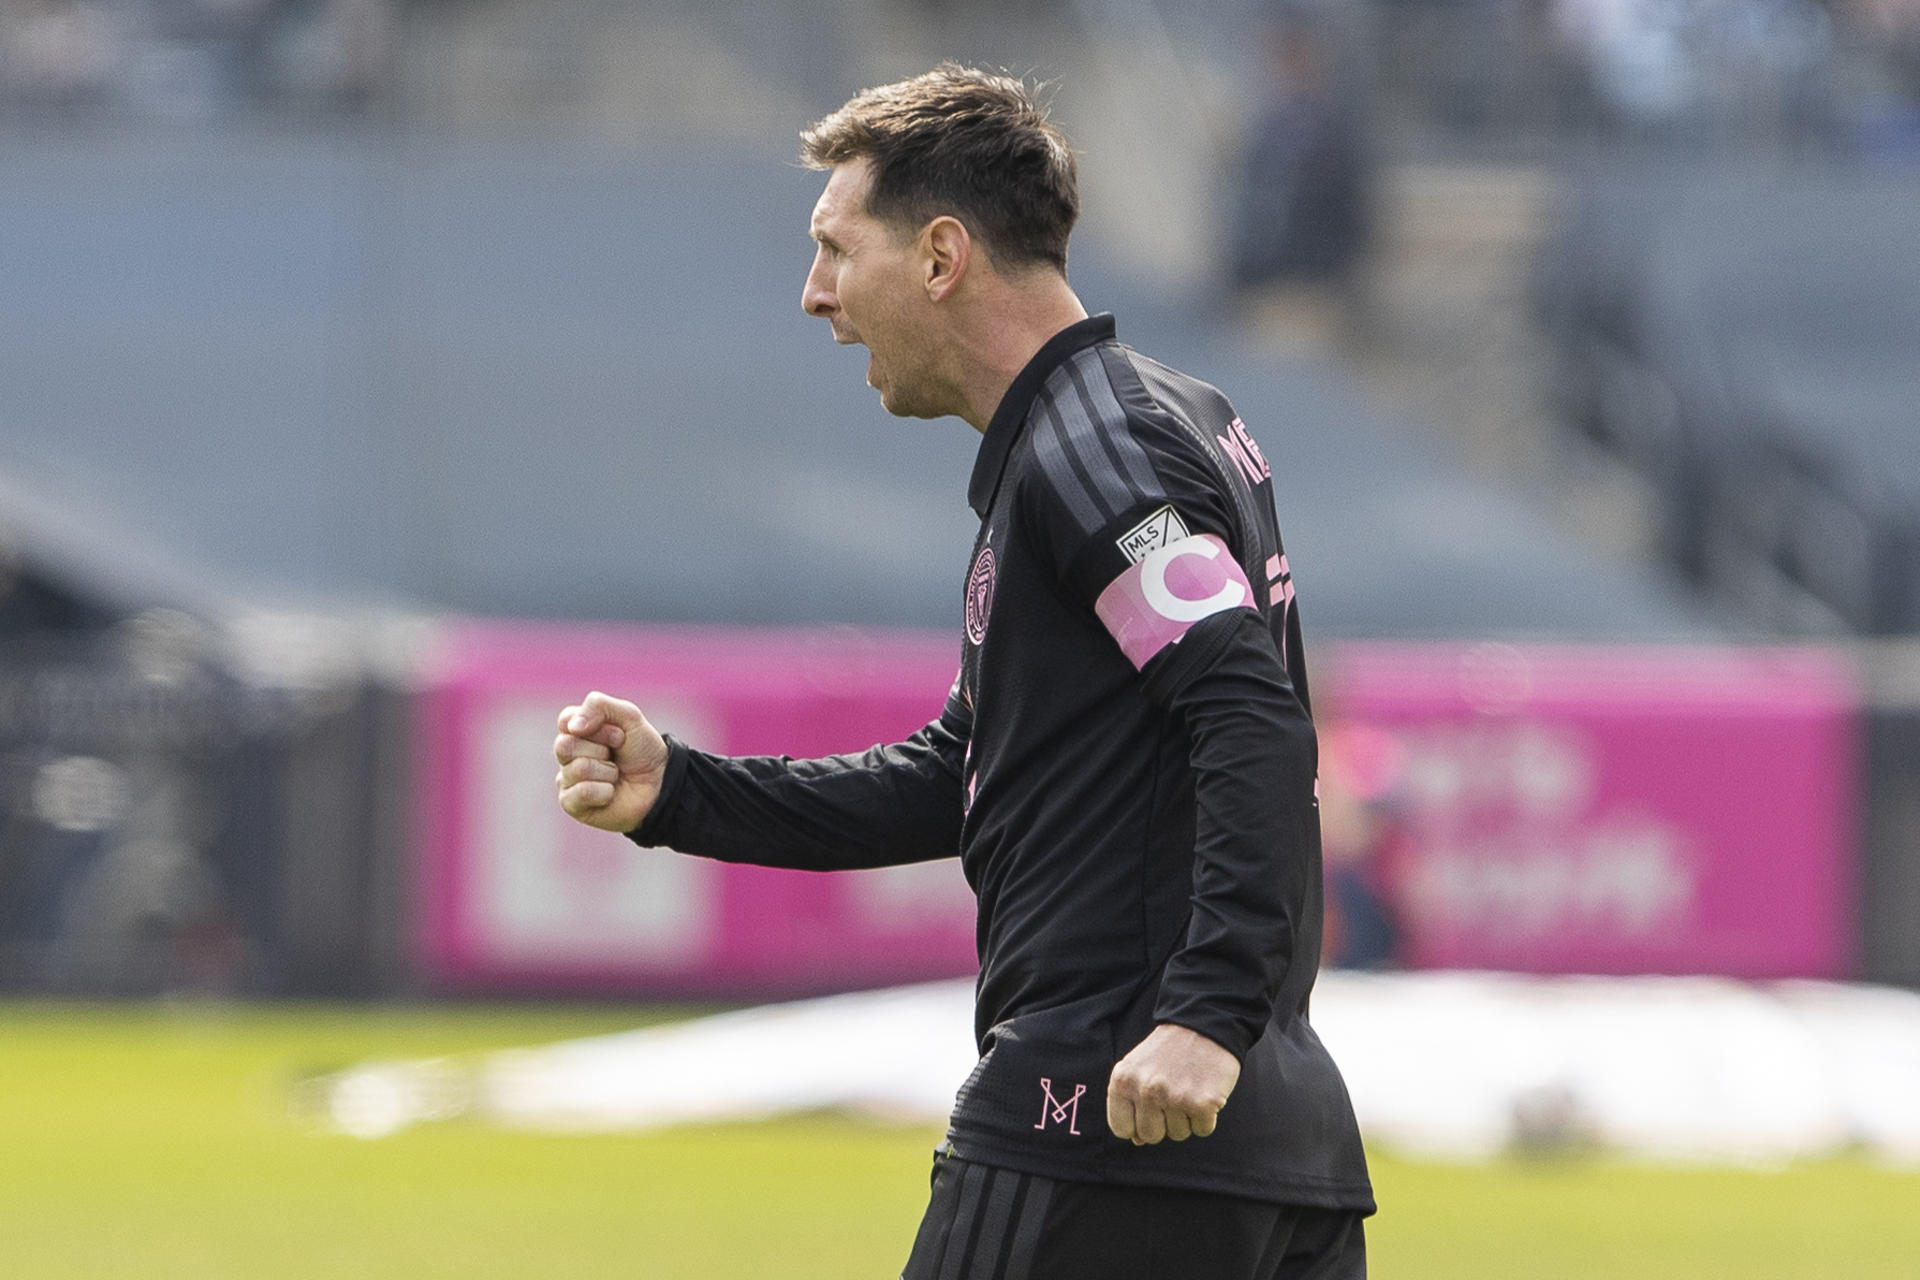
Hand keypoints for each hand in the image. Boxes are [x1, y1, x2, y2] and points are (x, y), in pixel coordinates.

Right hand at [553, 691, 670, 833]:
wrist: (660, 783)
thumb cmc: (642, 750)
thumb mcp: (629, 716)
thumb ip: (599, 705)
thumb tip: (572, 726)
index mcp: (576, 730)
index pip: (566, 721)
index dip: (597, 726)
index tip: (619, 734)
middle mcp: (567, 754)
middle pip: (565, 745)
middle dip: (601, 749)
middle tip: (616, 755)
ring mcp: (566, 779)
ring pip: (579, 768)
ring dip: (608, 771)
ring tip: (616, 774)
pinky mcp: (571, 803)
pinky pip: (582, 792)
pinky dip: (605, 791)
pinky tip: (611, 793)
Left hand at [1107, 1023, 1239, 1144]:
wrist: (1203, 1024)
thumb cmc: (1168, 1051)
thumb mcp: (1138, 1068)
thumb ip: (1130, 1102)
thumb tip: (1137, 1141)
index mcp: (1122, 1080)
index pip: (1121, 1128)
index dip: (1137, 1124)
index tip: (1150, 1110)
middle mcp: (1145, 1090)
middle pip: (1150, 1136)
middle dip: (1164, 1123)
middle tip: (1174, 1095)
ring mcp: (1173, 1097)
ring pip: (1178, 1134)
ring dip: (1187, 1118)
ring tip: (1189, 1087)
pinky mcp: (1202, 1103)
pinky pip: (1202, 1130)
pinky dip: (1207, 1117)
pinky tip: (1205, 1091)